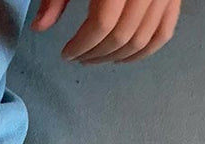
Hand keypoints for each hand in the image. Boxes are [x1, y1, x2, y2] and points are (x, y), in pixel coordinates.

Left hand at [30, 0, 180, 63]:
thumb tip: (39, 27)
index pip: (102, 23)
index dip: (82, 45)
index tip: (67, 53)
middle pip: (122, 35)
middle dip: (96, 54)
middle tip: (80, 58)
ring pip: (142, 38)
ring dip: (115, 57)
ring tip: (96, 57)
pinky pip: (164, 32)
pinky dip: (144, 51)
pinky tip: (121, 57)